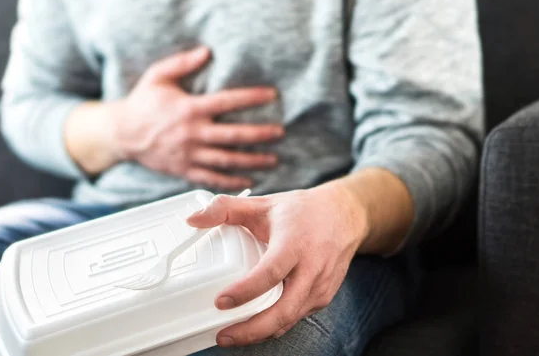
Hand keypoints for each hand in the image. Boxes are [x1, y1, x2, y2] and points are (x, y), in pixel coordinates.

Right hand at [108, 46, 283, 189]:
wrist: (121, 134)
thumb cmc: (142, 103)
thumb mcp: (158, 76)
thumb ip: (182, 63)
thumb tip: (207, 51)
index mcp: (189, 109)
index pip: (227, 102)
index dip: (252, 98)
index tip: (272, 95)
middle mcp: (192, 134)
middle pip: (233, 136)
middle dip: (260, 135)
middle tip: (280, 133)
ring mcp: (189, 155)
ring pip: (227, 161)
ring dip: (253, 161)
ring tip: (274, 160)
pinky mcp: (184, 170)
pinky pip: (212, 178)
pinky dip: (232, 181)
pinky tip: (250, 181)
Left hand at [186, 184, 369, 346]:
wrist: (345, 216)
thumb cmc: (303, 211)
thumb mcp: (263, 203)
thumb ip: (225, 208)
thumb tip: (193, 219)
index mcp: (294, 243)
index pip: (270, 273)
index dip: (245, 291)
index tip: (221, 301)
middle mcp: (311, 268)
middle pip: (284, 310)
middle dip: (252, 329)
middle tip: (223, 335)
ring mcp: (320, 286)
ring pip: (289, 319)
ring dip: (261, 332)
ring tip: (231, 335)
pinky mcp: (323, 297)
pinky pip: (296, 317)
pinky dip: (275, 326)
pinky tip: (254, 325)